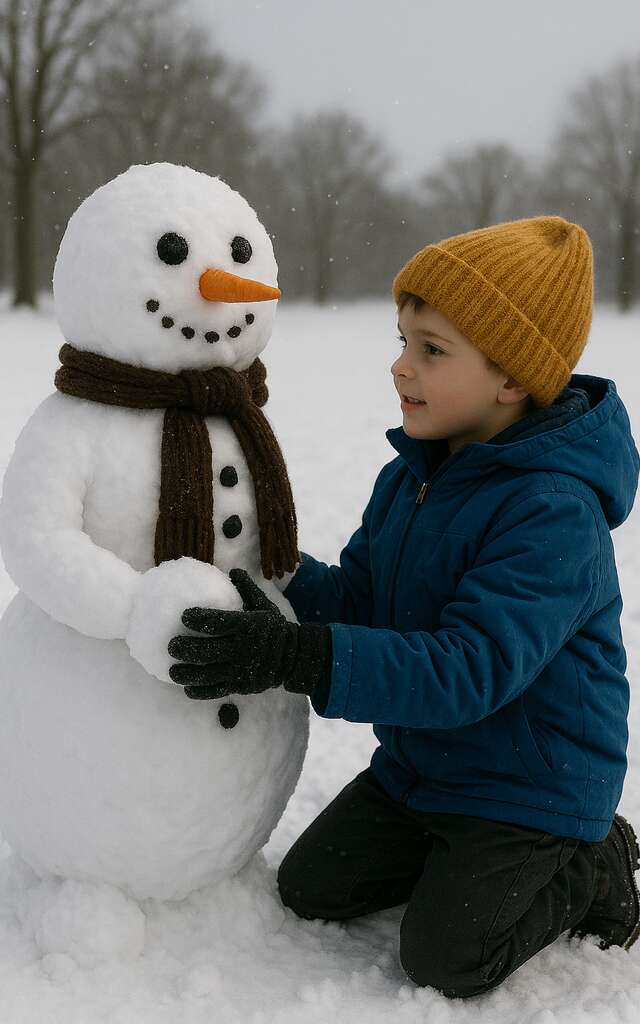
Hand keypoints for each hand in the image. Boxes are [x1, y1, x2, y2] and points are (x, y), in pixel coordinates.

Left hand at [168, 568, 331, 699]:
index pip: (220, 623)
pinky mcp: (242, 686)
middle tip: (171, 645)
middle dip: (186, 649)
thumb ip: (247, 588)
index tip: (184, 616)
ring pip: (209, 674)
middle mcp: (245, 648)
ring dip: (188, 673)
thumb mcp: (264, 604)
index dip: (200, 619)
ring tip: (172, 670)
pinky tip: (188, 688)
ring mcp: (243, 670)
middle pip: (209, 650)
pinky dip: (201, 691)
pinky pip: (218, 691)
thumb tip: (232, 570)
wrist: (294, 656)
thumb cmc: (274, 627)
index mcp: (249, 625)